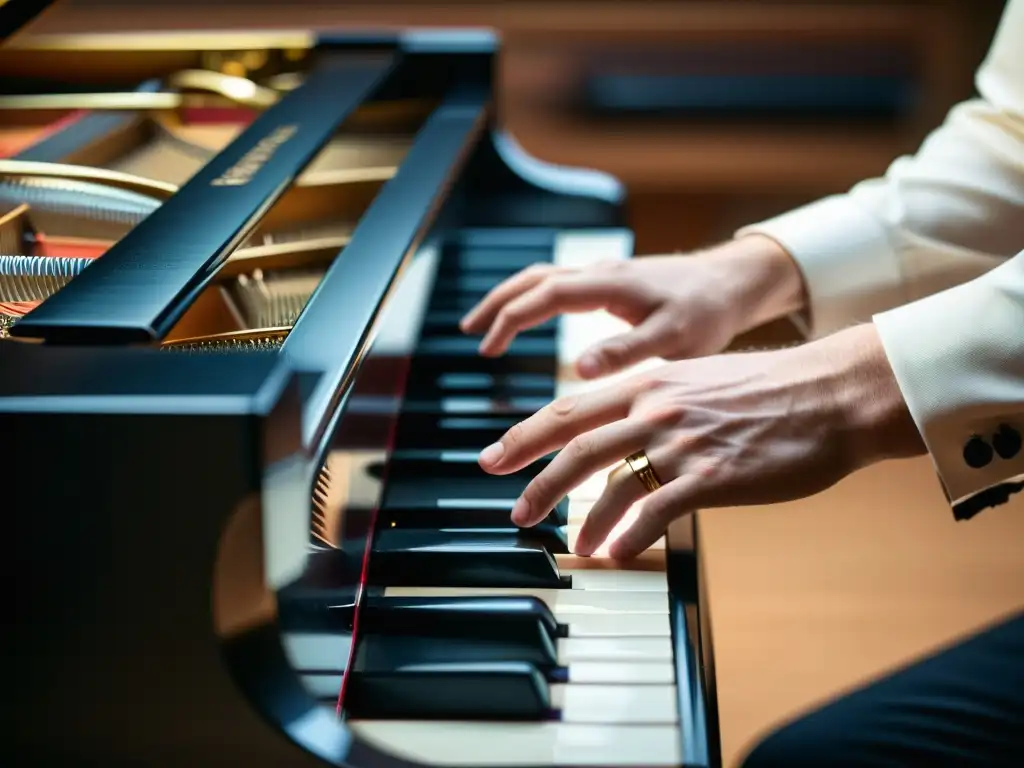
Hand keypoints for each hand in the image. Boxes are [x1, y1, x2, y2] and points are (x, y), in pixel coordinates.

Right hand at [460, 235, 805, 378]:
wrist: (732, 283)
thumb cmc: (708, 313)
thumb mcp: (674, 339)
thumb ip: (627, 352)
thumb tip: (578, 370)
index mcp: (608, 284)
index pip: (543, 294)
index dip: (510, 319)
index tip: (487, 348)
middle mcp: (599, 272)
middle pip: (532, 278)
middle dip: (496, 303)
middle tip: (469, 333)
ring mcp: (603, 274)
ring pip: (542, 277)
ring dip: (509, 298)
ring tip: (483, 325)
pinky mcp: (611, 282)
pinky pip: (558, 283)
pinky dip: (532, 298)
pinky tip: (529, 316)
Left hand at [477, 324, 925, 558]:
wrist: (830, 394)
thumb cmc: (770, 389)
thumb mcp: (699, 377)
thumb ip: (655, 398)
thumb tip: (623, 424)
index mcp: (649, 381)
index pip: (569, 409)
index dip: (525, 435)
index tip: (495, 457)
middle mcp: (656, 406)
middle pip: (574, 444)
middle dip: (533, 478)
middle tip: (511, 509)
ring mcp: (682, 441)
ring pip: (608, 481)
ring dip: (580, 517)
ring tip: (569, 543)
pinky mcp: (712, 476)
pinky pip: (654, 511)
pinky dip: (628, 535)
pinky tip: (616, 553)